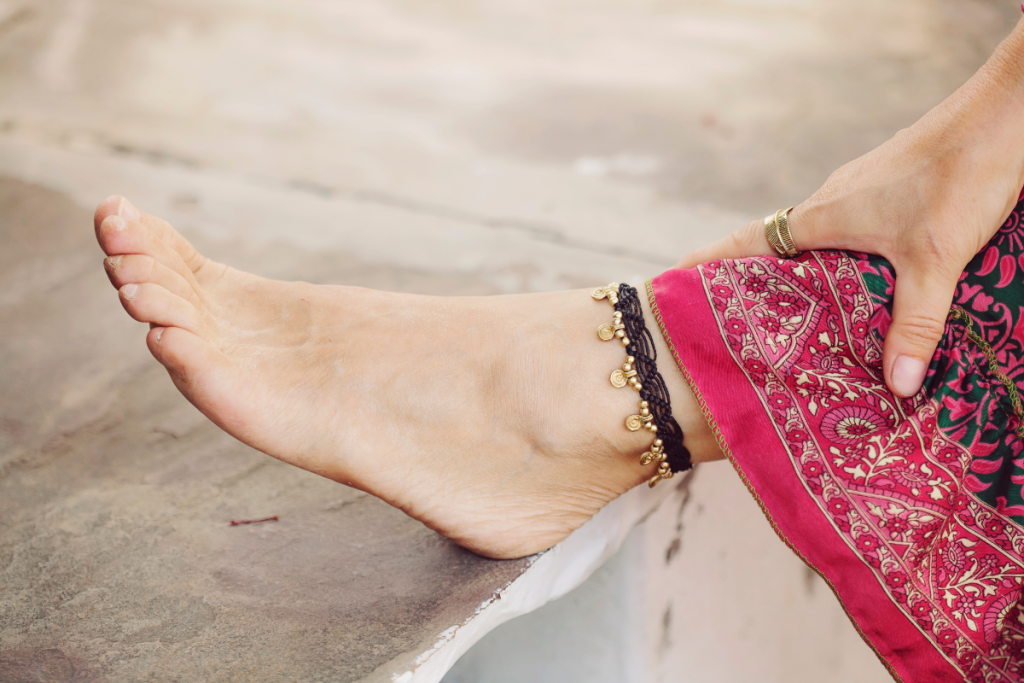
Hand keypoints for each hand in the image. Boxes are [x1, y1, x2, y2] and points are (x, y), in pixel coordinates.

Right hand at [677, 19, 1023, 397]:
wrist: (1005, 113)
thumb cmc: (961, 176)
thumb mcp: (937, 261)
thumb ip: (914, 324)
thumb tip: (897, 386)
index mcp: (822, 217)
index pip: (746, 242)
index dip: (709, 263)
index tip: (674, 281)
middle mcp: (830, 200)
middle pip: (774, 244)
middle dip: (751, 279)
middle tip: (735, 320)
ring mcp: (859, 189)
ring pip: (812, 236)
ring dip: (797, 268)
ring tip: (795, 314)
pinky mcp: (887, 184)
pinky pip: (845, 227)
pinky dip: (835, 254)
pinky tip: (860, 279)